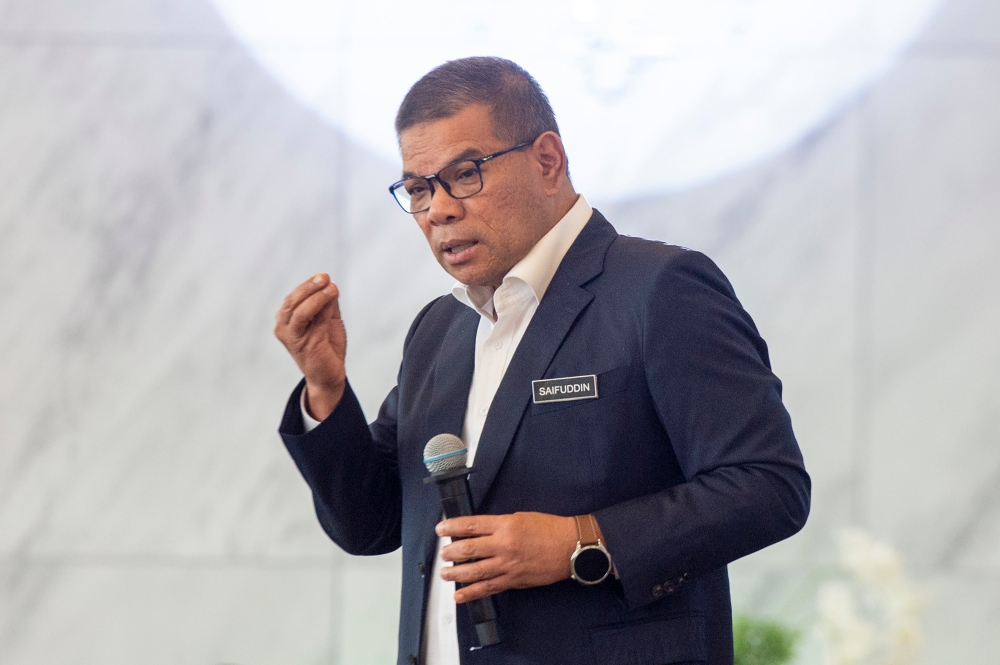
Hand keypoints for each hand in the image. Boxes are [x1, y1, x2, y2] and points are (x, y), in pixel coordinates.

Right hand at [274, 273, 346, 419]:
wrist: (330, 374)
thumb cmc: (326, 347)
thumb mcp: (328, 320)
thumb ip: (327, 304)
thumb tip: (330, 284)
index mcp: (287, 320)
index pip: (294, 297)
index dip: (307, 285)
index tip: (323, 276)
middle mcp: (284, 327)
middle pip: (292, 302)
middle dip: (309, 287)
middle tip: (324, 277)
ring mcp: (292, 337)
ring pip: (299, 311)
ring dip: (315, 296)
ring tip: (329, 287)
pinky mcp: (304, 344)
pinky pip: (312, 322)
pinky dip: (321, 307)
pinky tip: (332, 298)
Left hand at [437, 512, 577, 603]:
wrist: (571, 547)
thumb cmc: (549, 529)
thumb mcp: (521, 517)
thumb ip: (499, 525)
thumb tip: (478, 531)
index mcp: (505, 525)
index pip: (471, 525)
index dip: (452, 527)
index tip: (440, 529)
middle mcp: (503, 545)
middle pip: (468, 550)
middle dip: (450, 552)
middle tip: (443, 553)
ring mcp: (507, 565)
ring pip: (474, 571)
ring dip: (455, 573)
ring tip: (445, 573)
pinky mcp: (513, 581)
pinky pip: (488, 588)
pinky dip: (471, 593)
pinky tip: (459, 595)